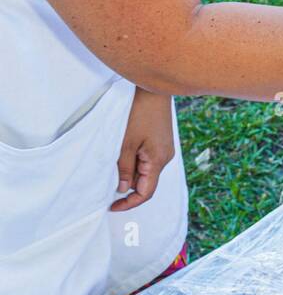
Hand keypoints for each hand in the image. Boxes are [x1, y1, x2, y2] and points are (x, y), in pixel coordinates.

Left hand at [110, 88, 175, 211]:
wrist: (152, 88)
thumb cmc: (139, 112)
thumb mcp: (125, 143)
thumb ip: (124, 168)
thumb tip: (122, 189)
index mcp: (158, 161)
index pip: (146, 193)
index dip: (129, 203)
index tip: (112, 207)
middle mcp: (165, 157)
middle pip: (146, 182)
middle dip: (127, 187)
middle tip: (105, 187)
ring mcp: (164, 149)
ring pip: (145, 171)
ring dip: (129, 173)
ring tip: (111, 166)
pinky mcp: (161, 141)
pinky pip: (147, 159)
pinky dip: (134, 162)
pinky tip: (122, 153)